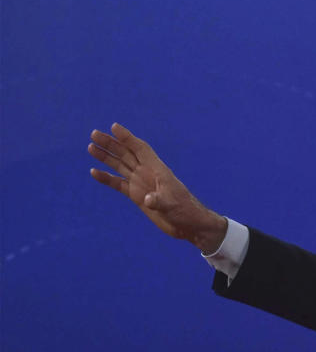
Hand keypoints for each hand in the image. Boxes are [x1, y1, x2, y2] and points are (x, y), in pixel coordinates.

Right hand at [88, 123, 225, 251]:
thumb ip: (159, 201)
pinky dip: (106, 178)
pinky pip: (118, 184)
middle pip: (126, 154)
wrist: (188, 224)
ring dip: (106, 157)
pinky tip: (94, 172)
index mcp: (157, 170)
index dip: (128, 138)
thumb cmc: (185, 210)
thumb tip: (148, 200)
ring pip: (120, 166)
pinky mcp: (136, 196)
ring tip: (91, 147)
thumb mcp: (172, 205)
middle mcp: (147, 173)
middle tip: (94, 134)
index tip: (114, 127)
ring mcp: (141, 184)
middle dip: (111, 143)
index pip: (140, 149)